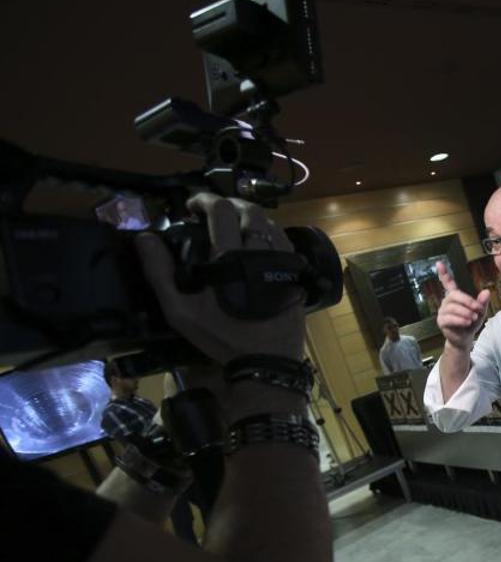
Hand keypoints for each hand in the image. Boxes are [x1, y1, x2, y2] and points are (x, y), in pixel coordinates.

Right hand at [135, 193, 304, 364]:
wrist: (266, 361)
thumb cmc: (221, 336)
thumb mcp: (181, 310)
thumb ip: (160, 273)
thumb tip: (144, 238)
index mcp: (231, 256)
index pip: (221, 210)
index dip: (205, 200)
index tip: (192, 205)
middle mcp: (260, 252)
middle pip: (251, 210)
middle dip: (230, 203)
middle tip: (214, 210)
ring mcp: (282, 262)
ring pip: (270, 224)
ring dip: (251, 217)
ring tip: (234, 225)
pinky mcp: (295, 273)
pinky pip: (284, 242)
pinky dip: (269, 233)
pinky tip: (259, 243)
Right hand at [435, 261, 489, 350]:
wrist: (465, 339)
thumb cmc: (471, 323)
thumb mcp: (480, 312)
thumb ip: (482, 302)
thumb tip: (486, 292)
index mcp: (455, 296)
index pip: (448, 283)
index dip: (443, 273)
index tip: (439, 263)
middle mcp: (447, 302)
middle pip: (454, 295)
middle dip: (467, 301)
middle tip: (477, 309)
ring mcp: (442, 311)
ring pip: (452, 307)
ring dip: (465, 312)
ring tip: (473, 319)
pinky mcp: (441, 321)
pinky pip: (449, 318)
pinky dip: (460, 320)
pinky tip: (466, 322)